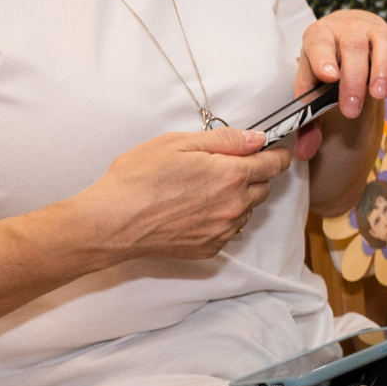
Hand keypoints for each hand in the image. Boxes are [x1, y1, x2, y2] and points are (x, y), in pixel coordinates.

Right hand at [72, 129, 293, 262]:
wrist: (110, 222)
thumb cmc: (137, 179)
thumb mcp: (177, 144)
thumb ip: (224, 140)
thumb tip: (257, 138)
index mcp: (231, 176)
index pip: (273, 165)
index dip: (276, 155)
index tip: (273, 151)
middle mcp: (234, 205)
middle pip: (264, 188)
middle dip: (254, 175)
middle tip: (227, 167)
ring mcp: (223, 230)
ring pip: (248, 210)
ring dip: (239, 198)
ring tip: (205, 189)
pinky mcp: (210, 247)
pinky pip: (230, 229)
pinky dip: (222, 218)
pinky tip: (196, 209)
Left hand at [297, 10, 386, 124]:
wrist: (346, 32)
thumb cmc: (328, 64)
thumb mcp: (312, 86)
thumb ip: (308, 118)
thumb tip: (304, 152)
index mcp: (319, 37)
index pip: (319, 44)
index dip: (323, 58)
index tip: (330, 76)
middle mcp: (347, 29)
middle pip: (352, 47)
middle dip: (354, 79)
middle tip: (352, 109)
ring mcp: (374, 30)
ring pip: (382, 41)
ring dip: (384, 68)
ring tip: (380, 95)